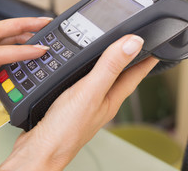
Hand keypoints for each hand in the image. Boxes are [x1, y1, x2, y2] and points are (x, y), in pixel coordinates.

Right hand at [0, 35, 158, 170]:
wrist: (41, 147)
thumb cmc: (65, 128)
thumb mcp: (90, 92)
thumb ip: (109, 67)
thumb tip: (132, 44)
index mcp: (111, 98)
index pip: (135, 74)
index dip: (144, 57)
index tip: (149, 44)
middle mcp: (100, 102)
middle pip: (118, 76)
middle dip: (124, 59)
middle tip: (128, 45)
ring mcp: (85, 104)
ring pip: (99, 80)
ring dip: (103, 66)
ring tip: (106, 54)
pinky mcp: (70, 105)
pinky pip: (82, 85)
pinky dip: (83, 74)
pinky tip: (76, 72)